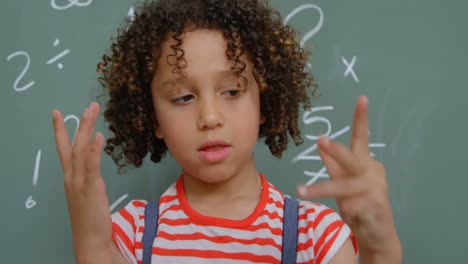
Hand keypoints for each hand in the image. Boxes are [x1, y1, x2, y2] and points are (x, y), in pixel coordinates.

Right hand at [52, 102, 115, 262]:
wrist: (89, 238)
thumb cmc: (90, 216)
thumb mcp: (88, 192)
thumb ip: (89, 177)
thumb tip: (94, 164)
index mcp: (70, 176)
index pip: (64, 149)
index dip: (60, 130)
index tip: (58, 112)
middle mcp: (72, 176)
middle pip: (73, 144)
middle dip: (80, 124)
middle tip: (90, 105)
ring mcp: (79, 182)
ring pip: (81, 150)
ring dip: (87, 129)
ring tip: (92, 111)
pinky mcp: (90, 188)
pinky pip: (91, 166)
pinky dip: (94, 150)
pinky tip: (99, 136)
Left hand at [297, 96, 401, 261]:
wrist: (378, 233)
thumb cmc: (361, 204)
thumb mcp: (345, 182)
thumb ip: (334, 164)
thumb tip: (320, 143)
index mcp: (366, 163)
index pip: (361, 138)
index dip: (361, 118)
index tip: (361, 98)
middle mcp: (372, 172)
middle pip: (352, 158)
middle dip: (336, 150)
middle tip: (321, 139)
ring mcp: (375, 189)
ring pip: (343, 186)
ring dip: (320, 189)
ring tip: (300, 190)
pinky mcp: (375, 207)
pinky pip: (350, 206)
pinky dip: (343, 211)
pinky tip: (347, 217)